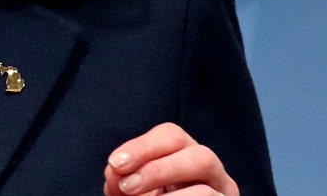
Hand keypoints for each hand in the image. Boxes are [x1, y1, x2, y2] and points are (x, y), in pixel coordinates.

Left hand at [103, 122, 237, 195]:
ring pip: (209, 188)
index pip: (171, 136)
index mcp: (186, 158)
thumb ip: (122, 183)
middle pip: (200, 155)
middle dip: (158, 168)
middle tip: (128, 186)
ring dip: (170, 192)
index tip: (115, 164)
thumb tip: (115, 172)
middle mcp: (212, 175)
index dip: (142, 146)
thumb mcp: (132, 195)